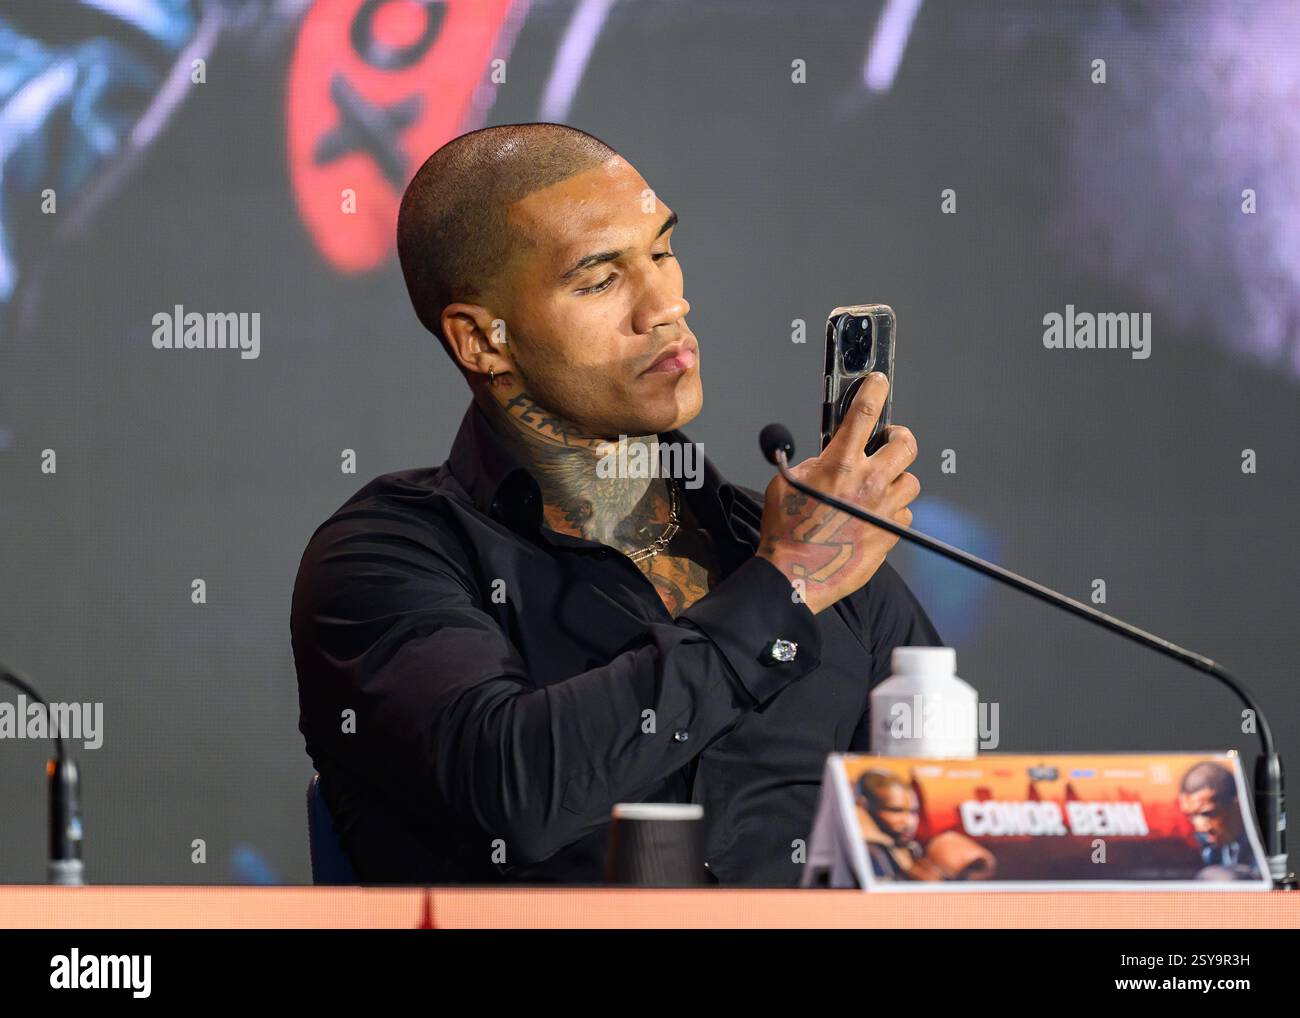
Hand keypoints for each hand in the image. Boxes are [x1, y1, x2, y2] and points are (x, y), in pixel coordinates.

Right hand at [756, 373, 918, 614]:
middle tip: (888, 440)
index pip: (864, 413)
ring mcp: (884, 509)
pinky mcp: (892, 533)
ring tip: (880, 485)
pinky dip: (894, 511)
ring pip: (910, 480)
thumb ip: (813, 462)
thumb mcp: (787, 483)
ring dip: (897, 478)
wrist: (797, 575)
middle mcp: (869, 483)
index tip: (878, 381)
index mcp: (841, 464)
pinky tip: (876, 515)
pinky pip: (905, 513)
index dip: (874, 390)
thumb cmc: (786, 532)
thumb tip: (828, 456)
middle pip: (906, 443)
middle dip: (899, 437)